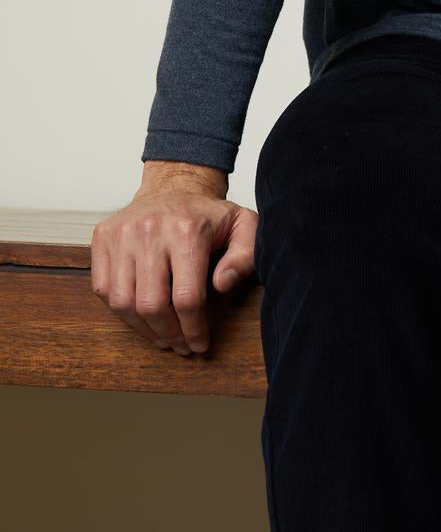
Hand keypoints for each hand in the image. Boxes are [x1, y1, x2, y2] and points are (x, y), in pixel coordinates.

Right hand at [91, 168, 258, 355]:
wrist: (173, 186)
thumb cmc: (207, 215)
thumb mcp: (243, 226)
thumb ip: (245, 255)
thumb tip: (222, 284)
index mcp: (188, 230)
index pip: (187, 298)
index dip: (193, 329)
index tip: (199, 344)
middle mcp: (150, 231)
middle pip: (152, 305)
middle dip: (169, 334)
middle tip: (180, 345)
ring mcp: (122, 234)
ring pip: (123, 302)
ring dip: (143, 329)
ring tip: (161, 336)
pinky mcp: (103, 237)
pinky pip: (104, 289)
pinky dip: (121, 311)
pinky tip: (140, 316)